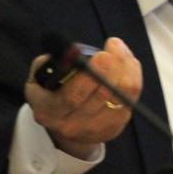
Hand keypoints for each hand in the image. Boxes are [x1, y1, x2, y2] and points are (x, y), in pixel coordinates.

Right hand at [24, 37, 142, 158]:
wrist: (64, 125)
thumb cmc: (51, 92)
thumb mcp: (40, 77)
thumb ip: (49, 63)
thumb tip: (72, 52)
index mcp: (49, 111)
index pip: (72, 97)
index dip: (90, 76)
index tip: (102, 55)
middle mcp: (72, 125)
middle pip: (102, 96)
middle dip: (113, 67)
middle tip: (115, 45)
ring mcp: (96, 129)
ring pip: (121, 96)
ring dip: (125, 66)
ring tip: (118, 47)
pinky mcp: (115, 127)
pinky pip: (131, 98)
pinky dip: (132, 75)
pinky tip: (126, 62)